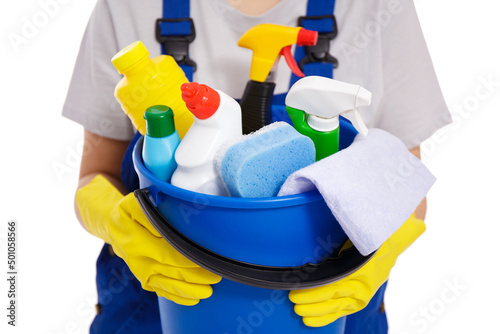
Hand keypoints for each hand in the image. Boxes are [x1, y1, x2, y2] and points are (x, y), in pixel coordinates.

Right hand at [76, 175, 221, 304]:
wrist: (110, 225)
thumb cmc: (128, 211)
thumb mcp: (135, 204)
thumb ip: (150, 213)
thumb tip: (166, 222)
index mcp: (135, 239)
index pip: (166, 252)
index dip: (186, 258)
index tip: (205, 259)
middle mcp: (137, 259)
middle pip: (169, 270)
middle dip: (193, 276)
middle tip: (215, 277)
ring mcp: (139, 271)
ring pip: (166, 285)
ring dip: (188, 290)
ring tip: (207, 292)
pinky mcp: (143, 279)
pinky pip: (160, 290)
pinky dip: (177, 296)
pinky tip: (193, 299)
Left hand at [289, 215, 424, 326]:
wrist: (393, 240)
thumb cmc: (371, 233)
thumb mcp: (357, 232)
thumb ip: (340, 237)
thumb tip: (317, 228)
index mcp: (361, 270)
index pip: (333, 286)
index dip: (313, 291)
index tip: (296, 290)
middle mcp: (363, 285)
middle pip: (332, 299)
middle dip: (310, 302)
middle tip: (293, 300)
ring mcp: (362, 293)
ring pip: (336, 308)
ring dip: (316, 312)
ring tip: (299, 312)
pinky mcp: (360, 298)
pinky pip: (342, 310)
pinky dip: (327, 316)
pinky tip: (311, 321)